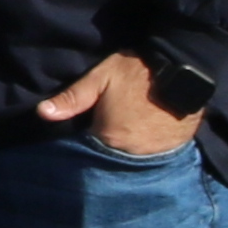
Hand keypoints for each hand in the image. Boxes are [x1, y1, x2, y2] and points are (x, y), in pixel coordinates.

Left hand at [37, 51, 193, 155]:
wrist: (185, 69)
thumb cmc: (137, 71)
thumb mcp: (100, 78)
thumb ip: (72, 98)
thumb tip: (42, 113)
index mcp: (108, 137)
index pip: (86, 150)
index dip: (83, 140)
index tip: (85, 130)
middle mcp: (130, 153)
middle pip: (110, 156)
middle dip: (104, 147)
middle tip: (107, 129)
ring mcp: (153, 154)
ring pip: (131, 159)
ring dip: (126, 150)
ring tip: (126, 134)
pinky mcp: (173, 150)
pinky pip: (153, 156)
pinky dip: (147, 149)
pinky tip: (145, 136)